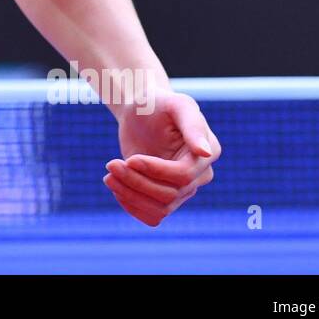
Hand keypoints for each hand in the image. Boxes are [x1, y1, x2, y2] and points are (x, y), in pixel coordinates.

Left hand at [103, 90, 220, 226]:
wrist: (139, 112)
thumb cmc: (157, 102)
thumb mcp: (175, 104)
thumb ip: (192, 124)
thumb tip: (205, 152)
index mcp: (208, 152)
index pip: (182, 176)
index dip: (154, 171)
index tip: (129, 159)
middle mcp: (200, 175)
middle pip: (169, 195)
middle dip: (136, 181)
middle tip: (110, 164)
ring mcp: (183, 188)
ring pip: (160, 209)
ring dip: (130, 195)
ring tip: (109, 175)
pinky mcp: (165, 196)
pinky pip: (153, 215)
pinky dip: (132, 206)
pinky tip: (117, 186)